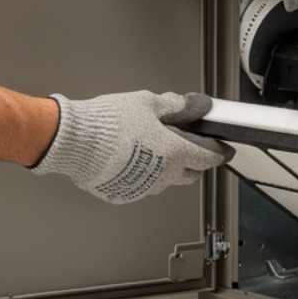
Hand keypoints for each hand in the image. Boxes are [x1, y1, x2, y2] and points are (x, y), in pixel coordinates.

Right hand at [29, 91, 229, 203]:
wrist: (74, 142)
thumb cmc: (108, 123)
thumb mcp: (147, 103)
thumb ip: (175, 106)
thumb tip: (195, 105)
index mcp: (174, 152)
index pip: (209, 157)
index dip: (219, 152)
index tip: (222, 149)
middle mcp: (163, 175)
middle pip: (190, 173)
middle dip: (193, 161)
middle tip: (185, 145)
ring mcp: (143, 188)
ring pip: (165, 181)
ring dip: (166, 168)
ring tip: (150, 148)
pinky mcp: (124, 194)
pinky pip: (141, 186)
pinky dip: (141, 175)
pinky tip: (130, 159)